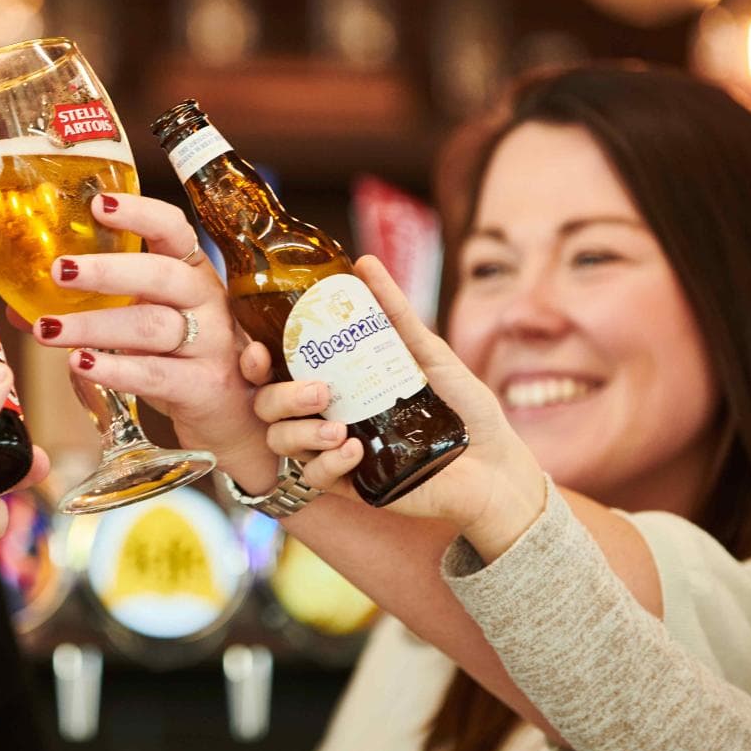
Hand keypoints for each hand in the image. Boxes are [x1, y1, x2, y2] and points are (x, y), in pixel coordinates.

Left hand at [28, 193, 275, 486]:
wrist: (236, 418)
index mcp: (191, 272)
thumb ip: (95, 309)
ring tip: (50, 330)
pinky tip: (82, 365)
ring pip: (151, 327)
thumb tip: (21, 304)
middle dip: (107, 271)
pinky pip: (157, 375)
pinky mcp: (206, 386)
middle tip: (58, 271)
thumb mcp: (146, 323)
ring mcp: (212, 345)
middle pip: (161, 275)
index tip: (98, 204)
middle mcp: (207, 301)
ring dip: (95, 327)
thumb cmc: (183, 359)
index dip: (140, 213)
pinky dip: (117, 370)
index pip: (173, 230)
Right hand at [249, 255, 543, 552]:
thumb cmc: (466, 409)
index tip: (258, 350)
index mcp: (338, 381)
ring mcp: (334, 452)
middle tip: (321, 391)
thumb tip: (364, 263)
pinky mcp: (349, 487)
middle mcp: (327, 414)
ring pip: (280, 442)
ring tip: (338, 428)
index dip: (253, 363)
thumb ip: (395, 314)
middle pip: (268, 406)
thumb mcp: (428, 354)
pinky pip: (314, 478)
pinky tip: (356, 450)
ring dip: (299, 432)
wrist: (497, 466)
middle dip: (281, 397)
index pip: (275, 370)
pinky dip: (328, 464)